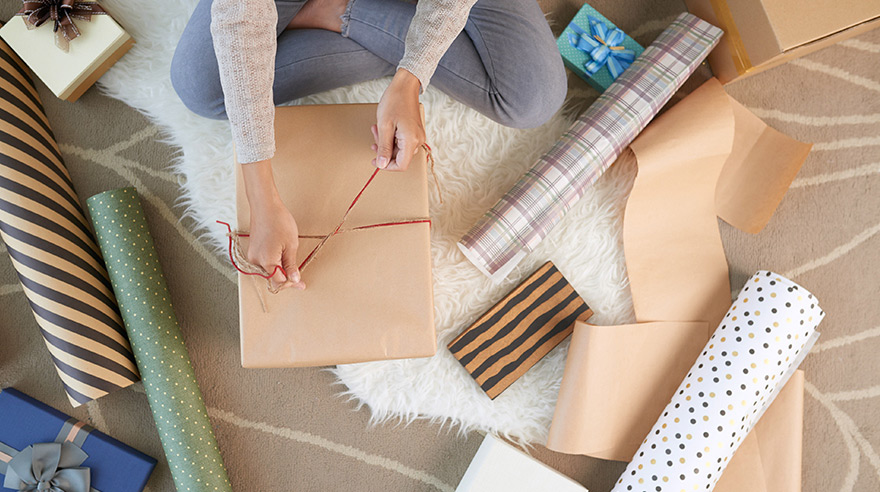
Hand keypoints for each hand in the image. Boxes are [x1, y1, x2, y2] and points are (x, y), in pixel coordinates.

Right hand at [241, 159, 305, 291]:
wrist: (265, 206)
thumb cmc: (279, 221)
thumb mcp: (291, 245)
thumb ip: (291, 265)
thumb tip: (294, 280)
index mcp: (267, 261)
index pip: (279, 282)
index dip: (292, 283)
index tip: (302, 284)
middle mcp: (256, 261)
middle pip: (272, 278)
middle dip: (285, 278)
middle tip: (298, 275)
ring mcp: (252, 256)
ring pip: (267, 272)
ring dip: (279, 271)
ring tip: (290, 264)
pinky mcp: (252, 251)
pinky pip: (263, 263)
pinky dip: (272, 264)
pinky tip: (281, 258)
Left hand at [372, 68, 424, 171]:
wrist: (405, 86)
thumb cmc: (395, 101)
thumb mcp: (384, 126)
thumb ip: (383, 148)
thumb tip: (381, 164)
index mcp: (411, 140)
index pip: (401, 165)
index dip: (387, 166)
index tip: (375, 161)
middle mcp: (418, 140)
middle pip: (399, 158)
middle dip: (384, 151)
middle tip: (374, 137)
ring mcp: (417, 136)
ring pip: (399, 150)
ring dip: (386, 143)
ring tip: (377, 129)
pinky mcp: (415, 132)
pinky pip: (402, 142)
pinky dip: (391, 138)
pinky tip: (384, 128)